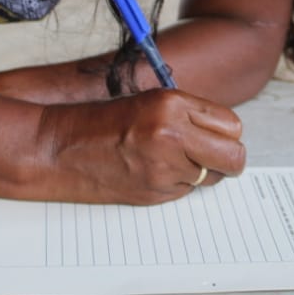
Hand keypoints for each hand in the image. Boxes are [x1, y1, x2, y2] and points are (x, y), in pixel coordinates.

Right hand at [42, 89, 245, 204]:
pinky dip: (179, 182)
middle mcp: (171, 137)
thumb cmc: (101, 120)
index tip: (216, 132)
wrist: (59, 148)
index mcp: (172, 105)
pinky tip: (153, 169)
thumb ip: (190, 115)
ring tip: (171, 157)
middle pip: (234, 157)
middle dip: (229, 157)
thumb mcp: (151, 101)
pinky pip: (187, 191)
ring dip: (201, 170)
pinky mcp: (155, 193)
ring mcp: (164, 169)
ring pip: (212, 177)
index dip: (225, 131)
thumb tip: (227, 134)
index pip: (232, 125)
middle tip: (215, 154)